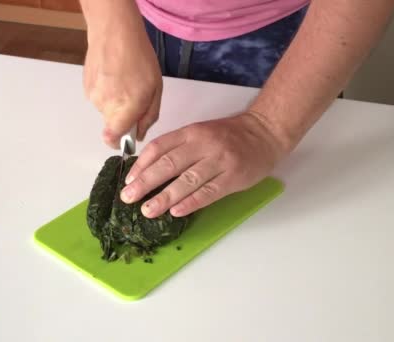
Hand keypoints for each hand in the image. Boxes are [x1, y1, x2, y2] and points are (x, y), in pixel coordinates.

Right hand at [82, 1, 161, 147]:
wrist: (114, 33)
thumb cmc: (138, 57)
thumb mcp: (155, 89)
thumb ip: (148, 116)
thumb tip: (138, 134)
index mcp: (126, 109)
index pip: (112, 139)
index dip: (118, 143)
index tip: (125, 138)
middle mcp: (106, 106)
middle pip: (112, 124)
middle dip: (123, 116)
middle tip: (134, 95)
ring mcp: (93, 97)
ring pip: (105, 110)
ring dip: (115, 101)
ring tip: (123, 80)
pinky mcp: (86, 87)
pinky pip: (98, 97)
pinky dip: (106, 91)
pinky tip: (113, 75)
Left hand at [120, 112, 287, 217]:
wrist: (265, 132)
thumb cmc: (229, 135)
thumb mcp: (200, 132)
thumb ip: (177, 148)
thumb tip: (148, 170)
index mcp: (191, 133)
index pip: (160, 147)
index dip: (141, 164)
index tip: (128, 180)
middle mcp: (204, 145)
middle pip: (169, 164)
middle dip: (146, 182)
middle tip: (128, 197)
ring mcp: (220, 161)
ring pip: (187, 180)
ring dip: (165, 197)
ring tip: (148, 210)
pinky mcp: (233, 177)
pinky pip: (209, 192)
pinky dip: (191, 202)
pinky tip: (176, 212)